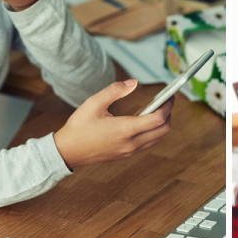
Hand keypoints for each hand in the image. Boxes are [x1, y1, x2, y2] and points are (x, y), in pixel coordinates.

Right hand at [53, 79, 174, 168]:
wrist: (67, 151)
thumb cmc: (79, 127)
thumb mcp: (94, 103)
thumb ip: (115, 90)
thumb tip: (134, 82)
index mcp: (124, 130)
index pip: (157, 119)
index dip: (167, 107)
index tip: (169, 96)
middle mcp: (130, 143)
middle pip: (163, 130)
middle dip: (168, 115)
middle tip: (166, 101)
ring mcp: (129, 151)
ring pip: (157, 138)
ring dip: (162, 124)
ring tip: (157, 108)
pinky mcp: (126, 154)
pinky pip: (148, 143)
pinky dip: (152, 131)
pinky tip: (144, 119)